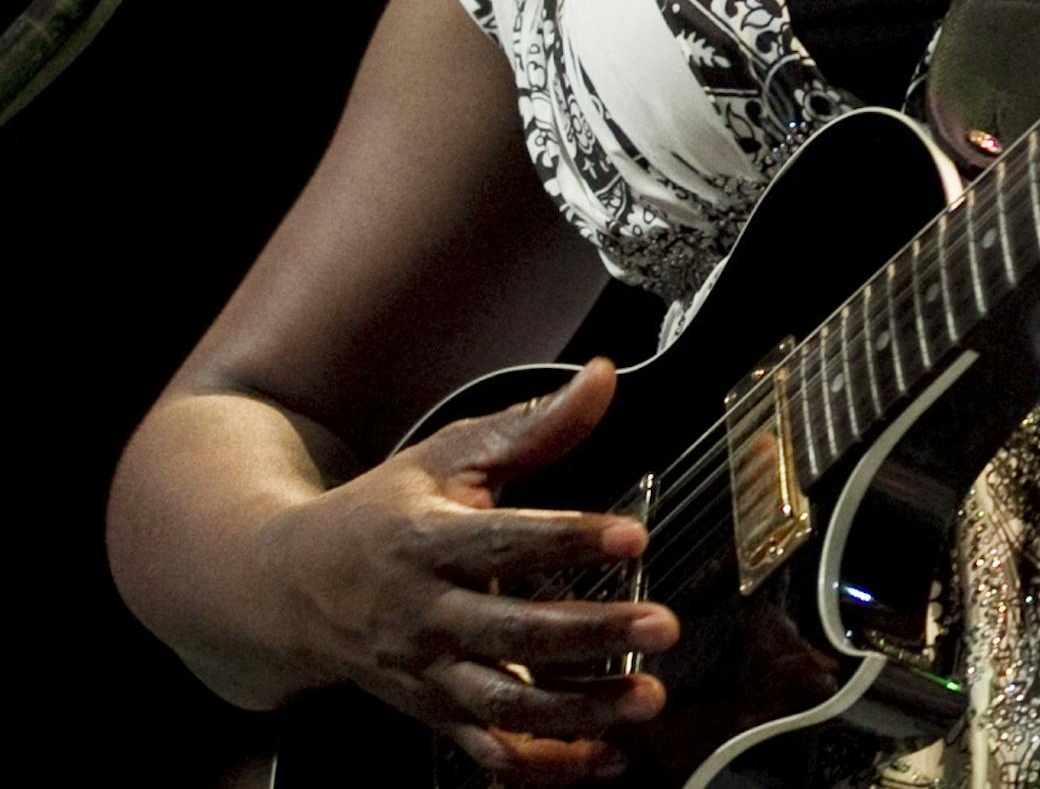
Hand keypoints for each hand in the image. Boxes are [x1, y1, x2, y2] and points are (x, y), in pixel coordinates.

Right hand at [265, 358, 678, 783]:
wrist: (289, 589)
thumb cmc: (381, 512)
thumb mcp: (450, 454)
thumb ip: (534, 425)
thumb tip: (604, 377)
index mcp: (429, 540)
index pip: (506, 541)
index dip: (570, 540)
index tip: (632, 536)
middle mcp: (426, 614)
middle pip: (513, 633)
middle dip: (593, 635)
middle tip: (663, 626)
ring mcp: (429, 672)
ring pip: (506, 706)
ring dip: (581, 711)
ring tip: (646, 698)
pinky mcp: (433, 713)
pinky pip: (490, 755)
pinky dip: (548, 767)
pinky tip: (606, 759)